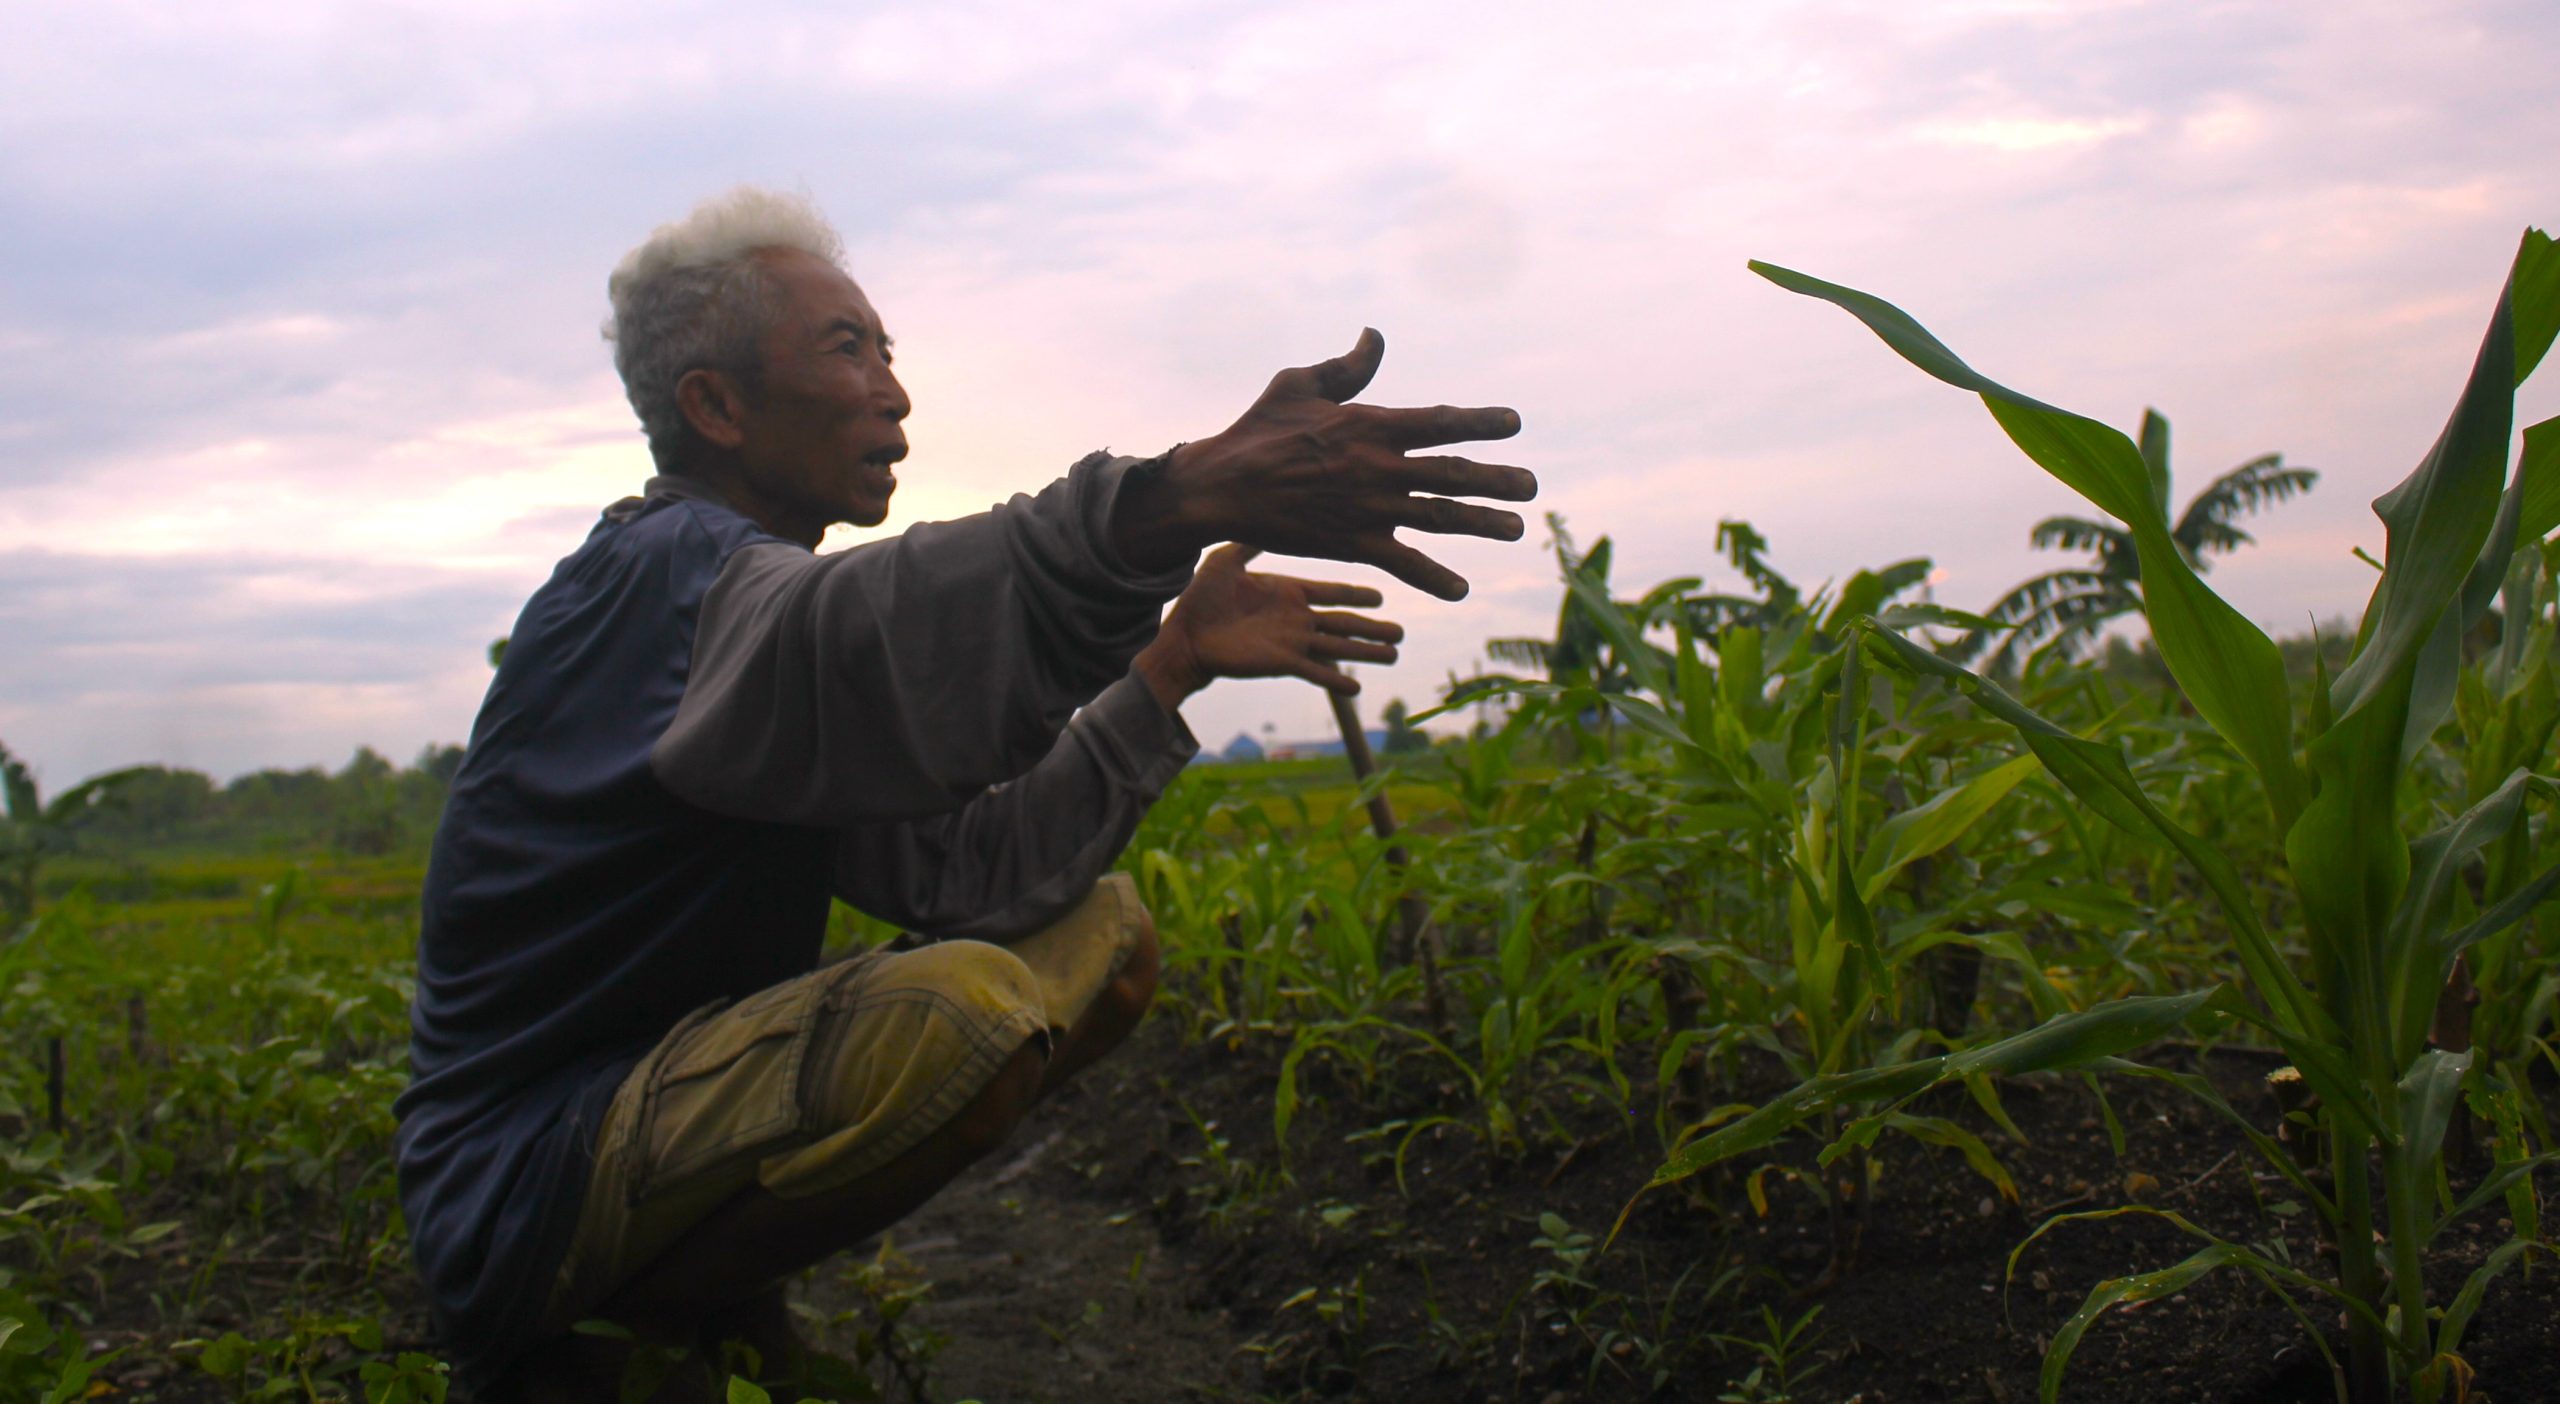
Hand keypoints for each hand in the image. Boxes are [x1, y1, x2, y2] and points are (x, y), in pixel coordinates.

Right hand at [1113, 329, 1535, 599]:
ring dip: (1481, 523)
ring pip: (1438, 517)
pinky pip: (1402, 563)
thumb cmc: (1258, 430)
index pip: (1439, 421)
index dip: (1481, 422)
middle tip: (1530, 486)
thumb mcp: (1300, 384)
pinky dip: (1432, 577)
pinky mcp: (1352, 544)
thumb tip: (1375, 336)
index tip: (1513, 424)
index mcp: (1369, 425)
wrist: (1221, 487)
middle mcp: (1378, 468)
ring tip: (1515, 528)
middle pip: (1452, 473)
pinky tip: (1460, 589)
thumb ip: (1347, 367)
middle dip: (1496, 479)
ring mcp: (1369, 509)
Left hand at [1133, 544, 1403, 706]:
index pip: (1332, 592)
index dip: (1357, 594)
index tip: (1381, 595)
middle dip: (1372, 627)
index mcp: (1287, 591)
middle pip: (1344, 622)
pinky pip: (1315, 672)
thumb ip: (1252, 540)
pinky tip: (1357, 687)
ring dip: (1366, 651)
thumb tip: (1268, 513)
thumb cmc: (1200, 597)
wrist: (1184, 635)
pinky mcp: (1281, 662)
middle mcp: (1296, 618)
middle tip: (1401, 631)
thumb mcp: (1227, 558)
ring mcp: (1291, 642)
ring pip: (1338, 647)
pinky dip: (1336, 679)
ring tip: (1393, 655)